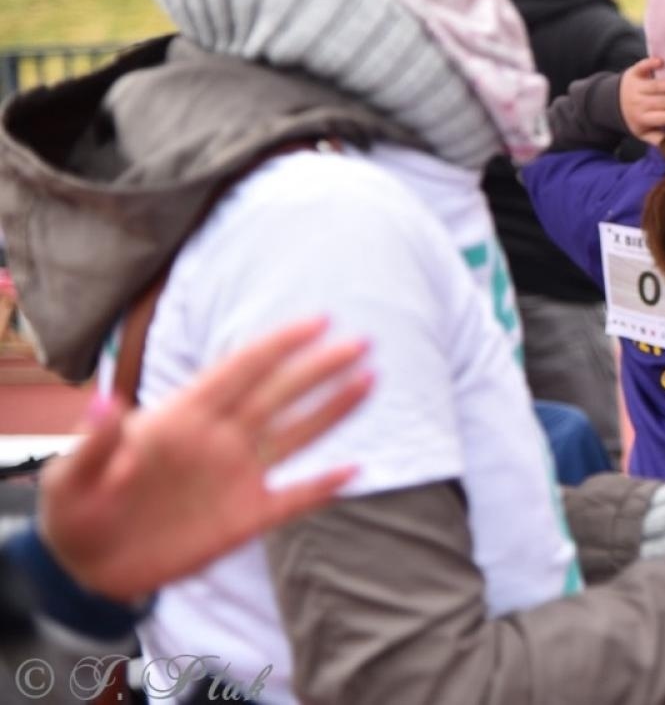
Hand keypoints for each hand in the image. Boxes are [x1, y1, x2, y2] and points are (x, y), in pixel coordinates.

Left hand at [37, 317, 372, 601]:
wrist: (88, 566)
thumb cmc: (75, 511)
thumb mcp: (71, 479)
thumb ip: (93, 444)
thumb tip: (104, 404)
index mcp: (182, 419)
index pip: (237, 372)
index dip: (276, 346)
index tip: (317, 321)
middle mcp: (219, 439)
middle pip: (278, 395)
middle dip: (319, 368)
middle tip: (362, 342)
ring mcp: (236, 477)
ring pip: (294, 435)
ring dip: (333, 410)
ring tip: (370, 380)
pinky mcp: (245, 518)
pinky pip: (292, 500)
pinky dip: (322, 487)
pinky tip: (354, 470)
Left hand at [620, 57, 664, 144]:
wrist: (610, 103)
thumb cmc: (635, 119)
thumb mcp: (643, 133)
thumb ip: (659, 138)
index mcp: (643, 119)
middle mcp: (639, 103)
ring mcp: (635, 87)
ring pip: (658, 86)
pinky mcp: (633, 73)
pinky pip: (641, 67)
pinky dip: (650, 64)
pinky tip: (662, 62)